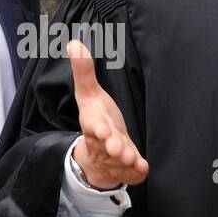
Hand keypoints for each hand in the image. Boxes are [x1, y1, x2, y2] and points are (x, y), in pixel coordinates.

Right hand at [68, 39, 148, 190]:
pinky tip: (143, 168)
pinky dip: (137, 172)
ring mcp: (115, 159)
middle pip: (106, 145)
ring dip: (126, 159)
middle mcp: (102, 143)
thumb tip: (74, 43)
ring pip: (119, 161)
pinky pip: (133, 173)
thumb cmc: (97, 121)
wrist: (97, 160)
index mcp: (93, 124)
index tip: (103, 129)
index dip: (98, 128)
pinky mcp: (127, 170)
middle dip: (113, 146)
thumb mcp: (89, 96)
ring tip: (131, 158)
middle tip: (119, 148)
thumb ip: (84, 71)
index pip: (92, 125)